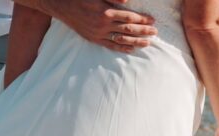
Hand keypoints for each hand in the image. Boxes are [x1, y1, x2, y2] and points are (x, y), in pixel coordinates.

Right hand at [41, 0, 156, 52]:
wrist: (64, 7)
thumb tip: (128, 0)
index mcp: (106, 11)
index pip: (129, 17)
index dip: (142, 19)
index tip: (152, 20)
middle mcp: (103, 24)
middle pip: (128, 29)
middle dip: (143, 31)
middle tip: (155, 32)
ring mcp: (98, 33)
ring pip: (121, 39)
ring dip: (135, 41)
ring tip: (147, 43)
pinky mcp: (94, 39)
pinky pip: (110, 45)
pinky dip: (121, 47)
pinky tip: (131, 49)